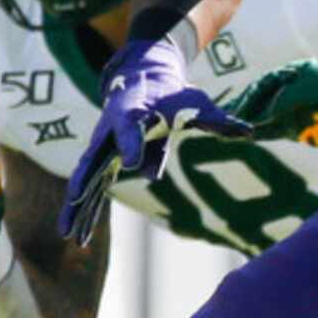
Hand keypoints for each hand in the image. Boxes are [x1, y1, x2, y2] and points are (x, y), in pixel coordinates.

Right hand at [60, 34, 250, 244]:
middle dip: (84, 184)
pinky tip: (78, 236)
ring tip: (70, 235)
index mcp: (132, 112)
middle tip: (77, 202)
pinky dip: (84, 211)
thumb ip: (217, 119)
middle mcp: (110, 132)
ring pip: (86, 181)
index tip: (133, 163)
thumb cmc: (172, 94)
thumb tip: (247, 132)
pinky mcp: (103, 162)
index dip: (131, 144)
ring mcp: (103, 149)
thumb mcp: (196, 103)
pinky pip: (91, 190)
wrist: (144, 82)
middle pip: (93, 160)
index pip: (129, 128)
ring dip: (77, 208)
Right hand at [225, 58, 317, 148]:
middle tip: (225, 123)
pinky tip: (249, 137)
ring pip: (267, 117)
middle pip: (263, 100)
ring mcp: (299, 108)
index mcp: (298, 73)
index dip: (250, 97)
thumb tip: (262, 115)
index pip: (266, 83)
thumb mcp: (314, 88)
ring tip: (230, 133)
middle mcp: (295, 89)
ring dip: (250, 124)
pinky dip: (264, 133)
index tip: (236, 110)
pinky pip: (278, 130)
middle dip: (245, 110)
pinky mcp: (304, 127)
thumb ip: (286, 99)